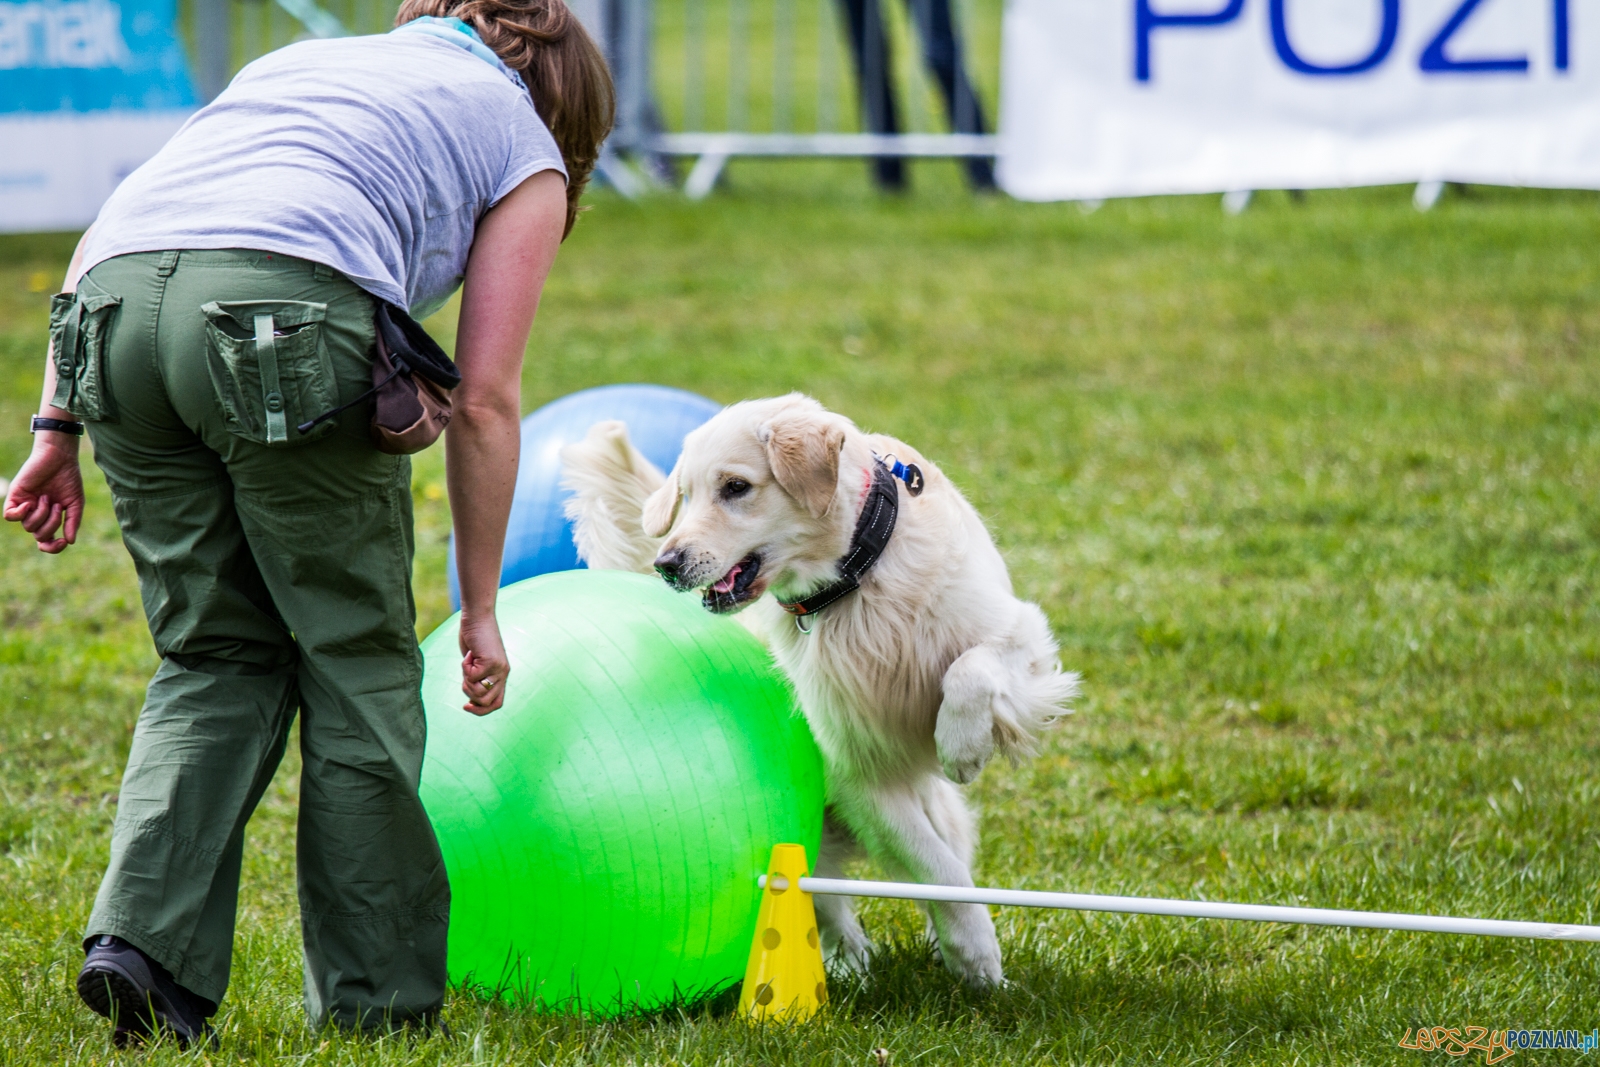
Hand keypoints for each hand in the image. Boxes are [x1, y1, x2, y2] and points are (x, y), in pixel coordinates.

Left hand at [3, 437, 84, 553]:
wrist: (59, 458)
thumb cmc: (69, 479)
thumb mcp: (75, 503)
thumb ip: (72, 522)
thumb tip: (70, 542)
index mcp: (49, 518)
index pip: (46, 541)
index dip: (52, 547)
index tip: (62, 542)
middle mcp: (35, 514)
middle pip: (38, 535)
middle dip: (51, 524)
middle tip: (57, 506)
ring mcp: (25, 506)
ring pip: (27, 526)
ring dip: (41, 515)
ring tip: (47, 498)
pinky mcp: (15, 496)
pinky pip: (9, 516)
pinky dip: (20, 513)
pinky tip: (30, 502)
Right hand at [457, 609, 508, 714]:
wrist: (478, 618)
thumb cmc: (475, 639)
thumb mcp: (478, 662)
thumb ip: (479, 678)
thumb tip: (472, 700)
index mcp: (502, 675)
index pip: (497, 704)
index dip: (481, 710)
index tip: (466, 706)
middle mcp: (503, 674)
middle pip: (485, 702)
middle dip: (469, 693)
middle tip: (466, 676)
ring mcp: (498, 669)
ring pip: (477, 692)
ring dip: (466, 680)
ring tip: (468, 664)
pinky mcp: (490, 662)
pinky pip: (471, 676)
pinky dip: (464, 666)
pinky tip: (469, 653)